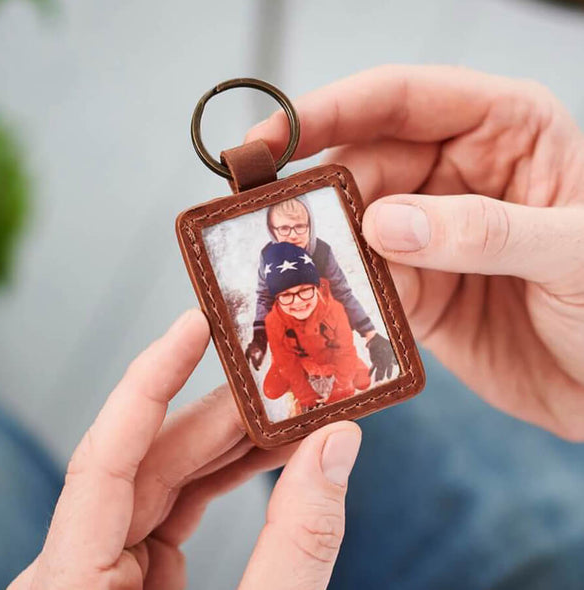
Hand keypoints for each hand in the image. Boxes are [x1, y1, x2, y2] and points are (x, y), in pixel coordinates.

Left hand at [10, 310, 360, 588]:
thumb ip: (300, 542)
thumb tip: (340, 446)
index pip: (106, 456)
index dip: (150, 380)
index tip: (194, 325)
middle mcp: (75, 572)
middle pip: (151, 463)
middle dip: (225, 416)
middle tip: (285, 375)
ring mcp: (103, 574)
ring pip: (166, 481)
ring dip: (234, 445)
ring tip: (293, 411)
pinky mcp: (134, 580)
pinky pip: (176, 509)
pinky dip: (226, 481)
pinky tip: (271, 457)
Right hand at [247, 65, 583, 439]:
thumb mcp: (573, 253)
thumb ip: (482, 231)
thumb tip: (384, 223)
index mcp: (504, 130)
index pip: (402, 98)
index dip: (333, 109)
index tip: (273, 136)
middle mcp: (458, 174)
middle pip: (365, 164)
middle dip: (317, 190)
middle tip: (270, 222)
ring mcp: (432, 233)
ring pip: (355, 224)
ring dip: (322, 244)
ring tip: (286, 264)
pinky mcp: (417, 287)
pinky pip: (366, 280)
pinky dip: (342, 289)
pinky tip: (322, 300)